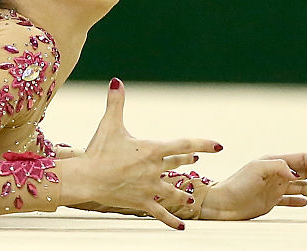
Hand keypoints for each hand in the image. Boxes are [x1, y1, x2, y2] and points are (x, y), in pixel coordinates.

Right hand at [61, 79, 222, 229]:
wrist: (88, 178)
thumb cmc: (98, 150)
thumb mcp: (109, 124)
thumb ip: (115, 102)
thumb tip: (116, 81)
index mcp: (152, 150)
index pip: (184, 145)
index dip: (203, 144)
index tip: (218, 145)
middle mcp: (155, 169)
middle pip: (177, 165)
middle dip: (186, 162)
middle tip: (195, 162)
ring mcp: (150, 188)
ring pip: (174, 191)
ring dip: (182, 192)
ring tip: (189, 195)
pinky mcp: (143, 202)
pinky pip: (162, 214)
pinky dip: (172, 220)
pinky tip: (182, 226)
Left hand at [200, 153, 306, 220]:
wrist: (223, 203)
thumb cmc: (237, 185)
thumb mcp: (257, 170)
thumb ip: (278, 167)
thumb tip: (296, 174)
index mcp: (274, 161)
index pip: (302, 159)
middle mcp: (276, 173)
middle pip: (305, 172)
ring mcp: (275, 186)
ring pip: (302, 187)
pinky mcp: (271, 200)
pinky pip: (289, 199)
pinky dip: (299, 200)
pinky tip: (306, 204)